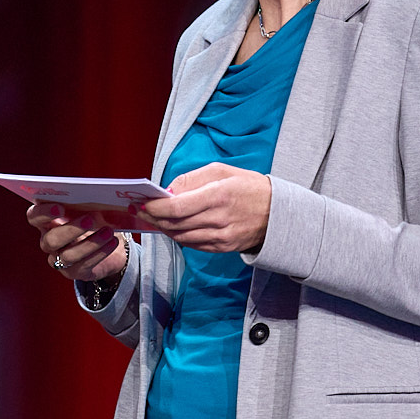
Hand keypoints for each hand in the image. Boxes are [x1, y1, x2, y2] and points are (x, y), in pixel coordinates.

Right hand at [26, 203, 126, 282]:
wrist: (107, 245)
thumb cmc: (93, 222)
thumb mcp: (87, 210)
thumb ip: (83, 205)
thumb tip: (95, 199)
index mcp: (47, 222)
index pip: (34, 217)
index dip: (43, 213)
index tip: (60, 207)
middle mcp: (48, 242)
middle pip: (50, 240)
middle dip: (70, 230)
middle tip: (90, 220)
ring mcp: (59, 259)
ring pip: (68, 255)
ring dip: (91, 243)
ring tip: (108, 231)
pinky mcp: (74, 272)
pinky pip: (84, 265)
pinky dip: (100, 252)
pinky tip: (112, 242)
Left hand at [136, 162, 269, 252]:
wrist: (279, 213)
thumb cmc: (248, 187)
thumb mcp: (221, 171)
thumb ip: (191, 179)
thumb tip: (167, 190)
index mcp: (218, 195)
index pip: (177, 207)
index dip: (155, 208)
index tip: (142, 204)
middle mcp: (219, 219)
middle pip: (175, 223)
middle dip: (154, 218)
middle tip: (140, 211)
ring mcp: (222, 236)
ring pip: (181, 236)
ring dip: (164, 228)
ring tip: (154, 218)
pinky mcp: (223, 247)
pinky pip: (193, 244)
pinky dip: (179, 236)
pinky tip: (172, 227)